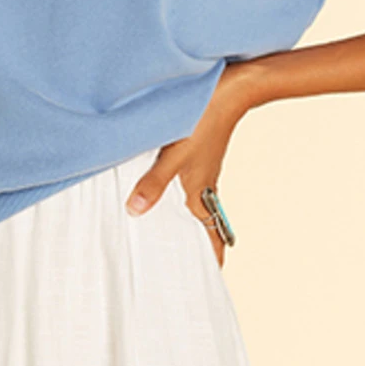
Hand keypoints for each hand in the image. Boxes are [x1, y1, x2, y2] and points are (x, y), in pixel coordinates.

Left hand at [124, 65, 248, 267]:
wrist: (229, 88)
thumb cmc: (203, 121)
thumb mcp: (172, 155)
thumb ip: (153, 183)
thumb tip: (134, 212)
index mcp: (201, 193)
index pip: (211, 235)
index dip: (213, 257)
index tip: (212, 277)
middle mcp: (204, 185)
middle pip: (202, 223)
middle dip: (196, 243)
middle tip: (183, 262)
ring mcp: (203, 169)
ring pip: (194, 203)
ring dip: (186, 219)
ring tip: (167, 233)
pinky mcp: (199, 154)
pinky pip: (188, 183)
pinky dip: (178, 195)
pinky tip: (162, 189)